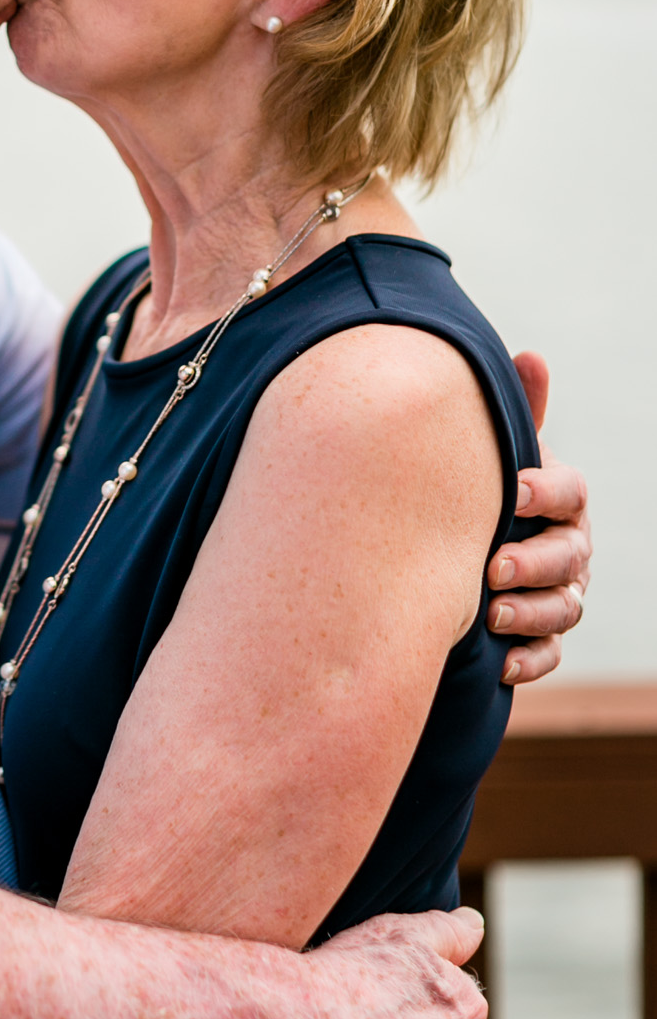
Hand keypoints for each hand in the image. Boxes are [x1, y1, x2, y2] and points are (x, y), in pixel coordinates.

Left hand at [488, 353, 589, 685]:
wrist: (448, 552)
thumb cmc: (477, 491)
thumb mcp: (492, 455)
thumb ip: (515, 415)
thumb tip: (531, 355)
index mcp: (560, 498)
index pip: (570, 492)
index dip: (546, 491)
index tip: (514, 490)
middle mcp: (569, 546)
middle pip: (570, 557)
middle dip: (534, 563)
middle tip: (492, 567)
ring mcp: (560, 593)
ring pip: (564, 608)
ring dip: (531, 613)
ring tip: (490, 615)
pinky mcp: (541, 637)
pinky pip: (549, 655)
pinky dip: (527, 660)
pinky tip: (500, 663)